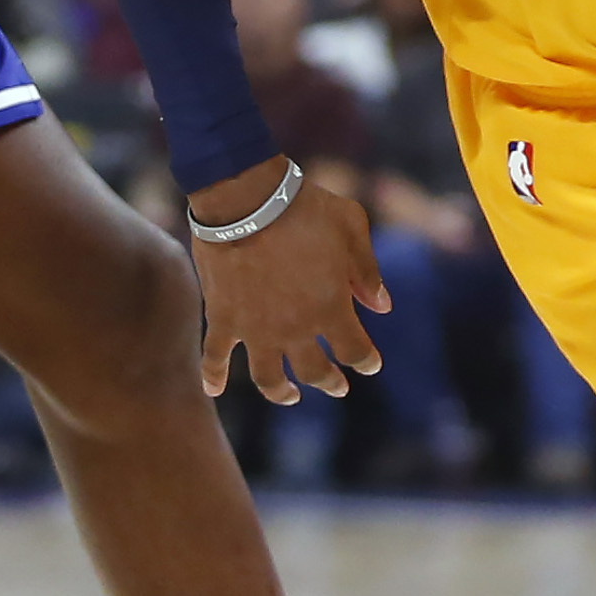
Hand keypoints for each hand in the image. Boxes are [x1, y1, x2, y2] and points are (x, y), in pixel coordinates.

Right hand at [188, 157, 389, 404]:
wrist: (246, 199)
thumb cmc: (304, 207)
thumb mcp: (351, 227)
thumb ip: (367, 270)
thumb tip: (382, 306)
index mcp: (332, 310)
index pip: (355, 352)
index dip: (366, 362)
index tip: (370, 365)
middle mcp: (295, 329)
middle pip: (315, 372)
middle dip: (330, 382)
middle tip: (337, 387)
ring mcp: (256, 329)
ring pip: (268, 378)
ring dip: (281, 392)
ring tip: (289, 396)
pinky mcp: (223, 320)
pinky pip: (214, 357)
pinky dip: (213, 377)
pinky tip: (213, 391)